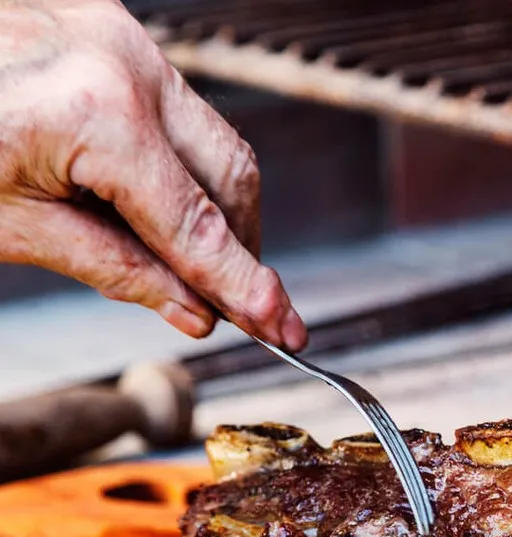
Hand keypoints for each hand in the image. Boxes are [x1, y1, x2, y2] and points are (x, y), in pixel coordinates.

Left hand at [0, 0, 306, 349]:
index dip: (250, 289)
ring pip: (216, 144)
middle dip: (242, 248)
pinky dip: (180, 170)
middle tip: (240, 307)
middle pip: (233, 177)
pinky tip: (152, 207)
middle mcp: (125, 62)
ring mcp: (120, 36)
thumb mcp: (13, 226)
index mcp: (99, 114)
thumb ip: (118, 269)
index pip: (200, 227)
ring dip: (215, 211)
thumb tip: (194, 311)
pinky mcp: (109, 33)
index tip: (286, 330)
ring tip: (187, 262)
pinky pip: (179, 114)